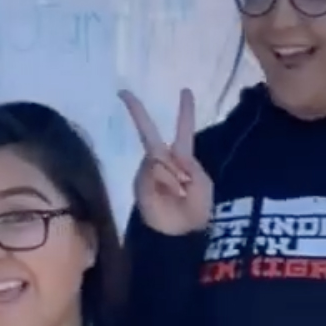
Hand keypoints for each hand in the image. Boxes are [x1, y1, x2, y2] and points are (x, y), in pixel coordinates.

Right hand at [120, 88, 213, 235]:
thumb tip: (158, 158)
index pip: (184, 130)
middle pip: (149, 133)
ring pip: (157, 161)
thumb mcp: (202, 183)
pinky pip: (152, 174)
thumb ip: (186, 165)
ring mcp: (148, 172)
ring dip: (172, 176)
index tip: (185, 91)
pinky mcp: (140, 183)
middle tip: (123, 92)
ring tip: (178, 194)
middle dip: (137, 112)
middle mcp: (163, 161)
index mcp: (183, 158)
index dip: (185, 111)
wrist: (182, 234)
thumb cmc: (198, 209)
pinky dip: (164, 183)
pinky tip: (167, 196)